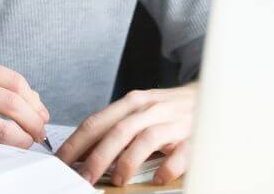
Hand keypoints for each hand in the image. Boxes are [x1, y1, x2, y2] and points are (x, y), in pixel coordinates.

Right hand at [0, 56, 49, 148]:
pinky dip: (4, 150)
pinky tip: (6, 150)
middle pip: (12, 103)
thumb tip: (41, 109)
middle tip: (39, 133)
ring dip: (22, 139)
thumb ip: (6, 88)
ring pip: (3, 129)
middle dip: (33, 122)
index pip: (15, 82)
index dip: (35, 102)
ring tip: (26, 142)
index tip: (42, 115)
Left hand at [56, 84, 196, 186]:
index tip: (61, 162)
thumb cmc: (169, 109)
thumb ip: (116, 127)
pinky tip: (159, 178)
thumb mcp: (140, 111)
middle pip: (118, 131)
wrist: (211, 92)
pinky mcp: (195, 134)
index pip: (97, 122)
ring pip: (145, 138)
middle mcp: (150, 108)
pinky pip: (181, 151)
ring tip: (118, 180)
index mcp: (132, 102)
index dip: (76, 143)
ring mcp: (173, 120)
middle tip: (83, 178)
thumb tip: (84, 153)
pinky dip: (168, 166)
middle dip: (97, 156)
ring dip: (128, 161)